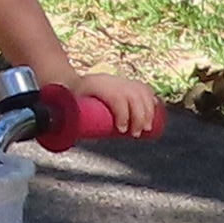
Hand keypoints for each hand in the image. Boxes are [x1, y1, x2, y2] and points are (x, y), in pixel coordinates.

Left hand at [44, 67, 167, 142]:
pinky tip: (156, 111)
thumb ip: (71, 125)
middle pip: (132, 95)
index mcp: (96, 85)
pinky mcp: (126, 83)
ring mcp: (120, 80)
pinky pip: (144, 88)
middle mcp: (111, 81)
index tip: (122, 131)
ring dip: (148, 110)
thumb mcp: (68, 110)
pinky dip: (152, 99)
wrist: (70, 84)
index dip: (123, 113)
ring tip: (146, 128)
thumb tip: (73, 142)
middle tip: (135, 134)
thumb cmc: (68, 103)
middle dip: (139, 116)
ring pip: (141, 91)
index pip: (116, 97)